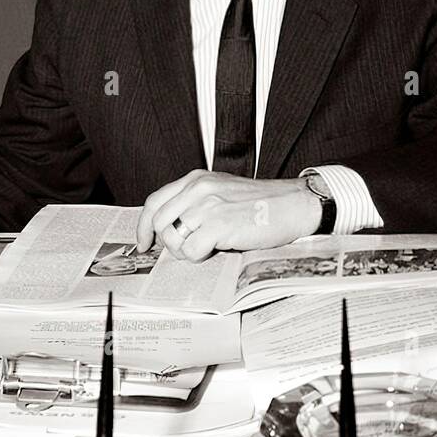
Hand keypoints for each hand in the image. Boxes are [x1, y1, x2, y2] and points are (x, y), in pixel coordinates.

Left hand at [136, 170, 321, 260]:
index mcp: (196, 179)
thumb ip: (195, 202)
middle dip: (169, 243)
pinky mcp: (219, 224)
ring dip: (187, 251)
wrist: (293, 205)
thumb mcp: (222, 191)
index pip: (155, 202)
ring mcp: (208, 206)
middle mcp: (198, 188)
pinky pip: (191, 251)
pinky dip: (201, 257)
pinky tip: (218, 249)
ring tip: (209, 247)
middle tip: (188, 250)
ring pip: (174, 239)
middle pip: (159, 223)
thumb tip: (171, 229)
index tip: (144, 243)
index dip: (143, 226)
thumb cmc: (261, 203)